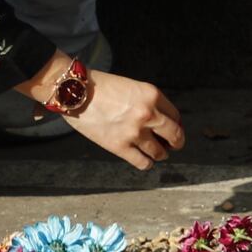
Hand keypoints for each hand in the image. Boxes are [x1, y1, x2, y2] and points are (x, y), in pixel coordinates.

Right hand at [17, 59, 185, 169]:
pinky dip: (147, 164)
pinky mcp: (119, 146)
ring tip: (158, 153)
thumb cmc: (101, 87)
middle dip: (176, 142)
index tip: (172, 128)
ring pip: (160, 152)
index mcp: (152, 95)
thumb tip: (163, 122)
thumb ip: (148, 103)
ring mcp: (134, 132)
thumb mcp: (132, 87)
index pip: (175, 116)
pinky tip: (145, 161)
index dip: (175, 124)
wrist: (75, 92)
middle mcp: (148, 114)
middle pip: (175, 135)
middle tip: (174, 145)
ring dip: (161, 154)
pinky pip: (143, 163)